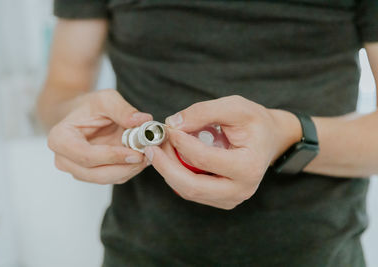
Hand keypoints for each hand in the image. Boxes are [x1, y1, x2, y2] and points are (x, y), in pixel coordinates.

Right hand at [48, 90, 152, 183]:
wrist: (81, 114)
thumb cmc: (89, 106)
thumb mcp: (106, 99)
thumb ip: (123, 109)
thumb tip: (142, 121)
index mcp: (60, 139)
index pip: (86, 156)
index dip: (112, 157)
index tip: (135, 153)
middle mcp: (63, 159)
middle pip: (96, 174)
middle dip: (125, 167)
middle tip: (147, 156)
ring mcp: (76, 170)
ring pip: (106, 179)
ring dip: (129, 170)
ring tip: (148, 155)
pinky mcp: (90, 175)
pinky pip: (112, 178)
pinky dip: (128, 170)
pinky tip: (141, 158)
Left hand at [145, 95, 301, 208]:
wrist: (270, 139)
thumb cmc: (255, 122)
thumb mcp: (234, 106)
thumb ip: (202, 112)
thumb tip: (172, 124)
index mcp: (248, 167)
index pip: (203, 158)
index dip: (180, 142)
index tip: (168, 127)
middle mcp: (241, 190)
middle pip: (191, 186)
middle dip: (165, 166)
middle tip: (150, 148)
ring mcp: (231, 199)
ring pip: (188, 191)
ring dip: (169, 170)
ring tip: (160, 149)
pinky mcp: (221, 199)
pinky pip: (192, 191)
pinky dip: (177, 175)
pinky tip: (171, 158)